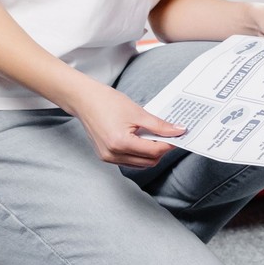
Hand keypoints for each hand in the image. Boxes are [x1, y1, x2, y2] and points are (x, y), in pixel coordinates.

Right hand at [71, 80, 185, 167]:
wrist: (84, 100)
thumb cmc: (108, 103)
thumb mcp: (138, 112)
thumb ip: (160, 125)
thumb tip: (179, 131)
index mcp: (120, 143)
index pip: (154, 151)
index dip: (169, 144)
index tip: (179, 135)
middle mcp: (113, 155)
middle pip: (149, 161)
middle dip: (161, 150)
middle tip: (169, 135)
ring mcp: (108, 158)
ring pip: (140, 164)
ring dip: (151, 153)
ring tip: (154, 135)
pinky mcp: (106, 156)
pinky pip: (130, 161)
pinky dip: (140, 154)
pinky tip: (142, 139)